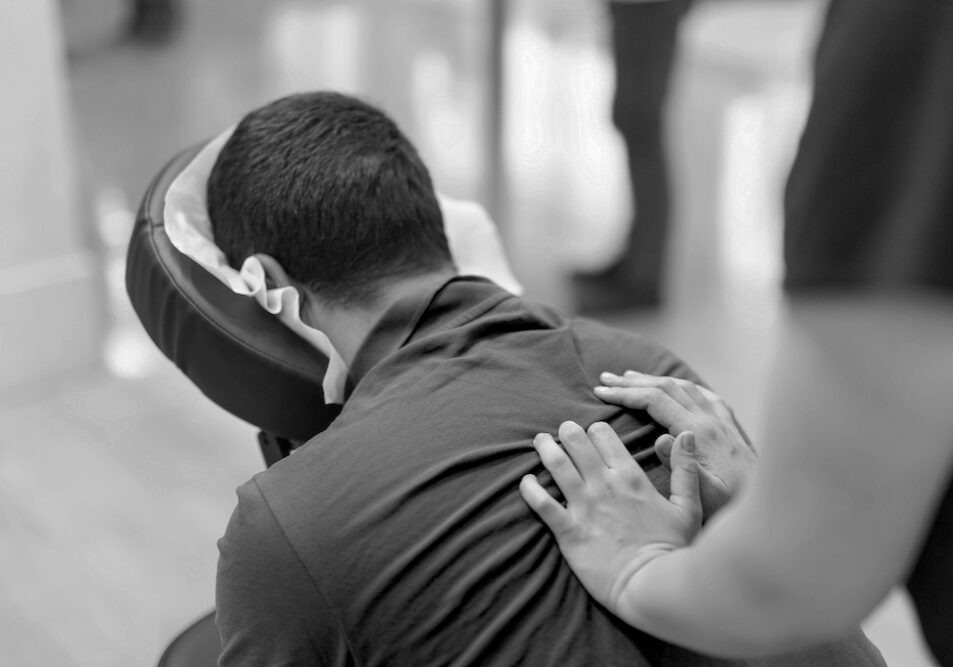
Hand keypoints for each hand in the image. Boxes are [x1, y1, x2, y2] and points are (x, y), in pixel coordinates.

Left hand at [520, 421, 701, 616]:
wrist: (651, 586)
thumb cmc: (673, 549)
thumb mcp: (689, 507)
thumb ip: (686, 469)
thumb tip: (687, 434)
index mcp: (631, 477)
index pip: (604, 435)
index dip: (595, 430)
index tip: (591, 433)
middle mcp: (604, 485)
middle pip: (576, 443)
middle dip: (566, 431)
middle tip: (561, 431)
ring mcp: (584, 507)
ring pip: (556, 465)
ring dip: (545, 449)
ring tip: (539, 442)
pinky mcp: (568, 530)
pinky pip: (541, 503)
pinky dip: (530, 488)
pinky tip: (526, 481)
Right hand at [594, 371, 756, 517]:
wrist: (776, 509)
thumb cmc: (736, 510)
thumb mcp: (706, 498)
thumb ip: (682, 469)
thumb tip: (661, 439)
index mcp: (700, 434)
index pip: (656, 401)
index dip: (626, 393)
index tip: (600, 390)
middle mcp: (712, 421)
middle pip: (667, 387)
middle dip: (633, 381)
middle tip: (605, 378)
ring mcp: (724, 422)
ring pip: (685, 388)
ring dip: (655, 379)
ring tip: (631, 377)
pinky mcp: (733, 428)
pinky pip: (704, 395)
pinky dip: (683, 386)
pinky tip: (678, 389)